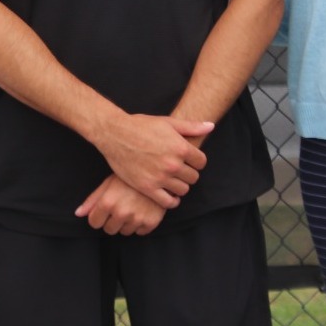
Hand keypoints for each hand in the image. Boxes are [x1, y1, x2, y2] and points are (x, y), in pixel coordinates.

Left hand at [74, 174, 166, 235]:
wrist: (158, 171)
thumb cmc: (130, 176)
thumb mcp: (109, 183)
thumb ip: (92, 200)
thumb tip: (78, 213)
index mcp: (108, 202)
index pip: (94, 223)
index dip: (98, 216)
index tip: (105, 210)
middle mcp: (121, 212)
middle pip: (109, 230)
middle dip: (112, 221)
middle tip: (121, 206)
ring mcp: (137, 218)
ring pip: (124, 232)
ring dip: (126, 223)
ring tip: (132, 206)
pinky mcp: (151, 222)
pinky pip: (140, 232)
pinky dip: (140, 224)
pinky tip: (143, 210)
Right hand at [90, 113, 211, 208]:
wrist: (115, 134)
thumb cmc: (141, 126)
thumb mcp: (168, 122)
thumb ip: (191, 127)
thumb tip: (210, 127)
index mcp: (180, 147)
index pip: (201, 162)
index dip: (196, 161)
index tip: (188, 161)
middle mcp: (172, 164)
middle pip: (193, 177)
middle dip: (188, 174)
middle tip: (179, 171)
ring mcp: (160, 177)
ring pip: (183, 190)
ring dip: (180, 186)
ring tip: (173, 181)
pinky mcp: (147, 188)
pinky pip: (168, 202)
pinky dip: (172, 201)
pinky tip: (169, 195)